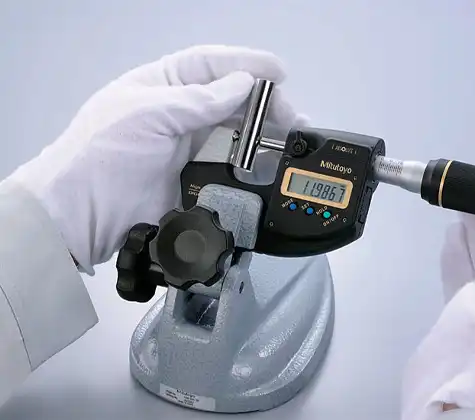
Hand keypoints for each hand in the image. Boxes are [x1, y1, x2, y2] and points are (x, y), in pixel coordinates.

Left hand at [5, 45, 305, 273]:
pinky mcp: (198, 180)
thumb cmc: (107, 152)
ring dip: (266, 132)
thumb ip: (199, 100)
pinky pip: (232, 166)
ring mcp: (190, 147)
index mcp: (163, 84)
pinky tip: (272, 163)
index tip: (280, 73)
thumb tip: (244, 84)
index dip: (246, 64)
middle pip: (231, 98)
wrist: (83, 215)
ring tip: (294, 139)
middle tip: (295, 117)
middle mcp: (180, 111)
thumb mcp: (149, 113)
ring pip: (236, 132)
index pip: (211, 64)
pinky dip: (255, 163)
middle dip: (265, 102)